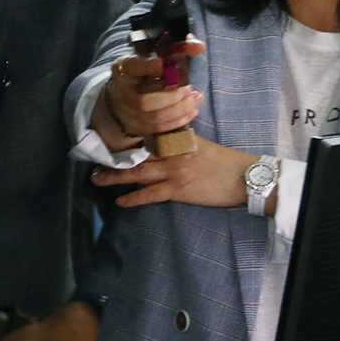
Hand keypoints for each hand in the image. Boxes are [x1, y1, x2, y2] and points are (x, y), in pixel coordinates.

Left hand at [92, 136, 260, 210]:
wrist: (245, 177)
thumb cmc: (227, 163)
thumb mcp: (204, 145)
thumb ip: (185, 141)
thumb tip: (169, 138)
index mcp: (181, 140)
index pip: (149, 138)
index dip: (127, 141)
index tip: (110, 142)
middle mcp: (174, 153)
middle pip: (138, 155)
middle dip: (114, 159)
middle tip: (94, 162)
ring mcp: (174, 171)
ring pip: (138, 173)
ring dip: (115, 176)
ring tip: (98, 179)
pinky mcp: (178, 189)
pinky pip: (149, 194)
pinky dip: (134, 198)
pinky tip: (121, 201)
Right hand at [98, 42, 207, 144]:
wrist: (127, 91)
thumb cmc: (146, 69)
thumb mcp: (156, 54)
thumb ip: (178, 47)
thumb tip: (198, 46)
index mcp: (124, 69)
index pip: (134, 67)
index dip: (150, 67)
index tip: (166, 64)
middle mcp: (122, 92)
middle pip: (144, 102)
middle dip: (171, 98)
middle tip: (189, 89)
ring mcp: (127, 112)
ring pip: (153, 117)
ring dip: (179, 110)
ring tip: (195, 99)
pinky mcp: (136, 126)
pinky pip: (158, 128)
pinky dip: (178, 121)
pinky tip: (192, 111)